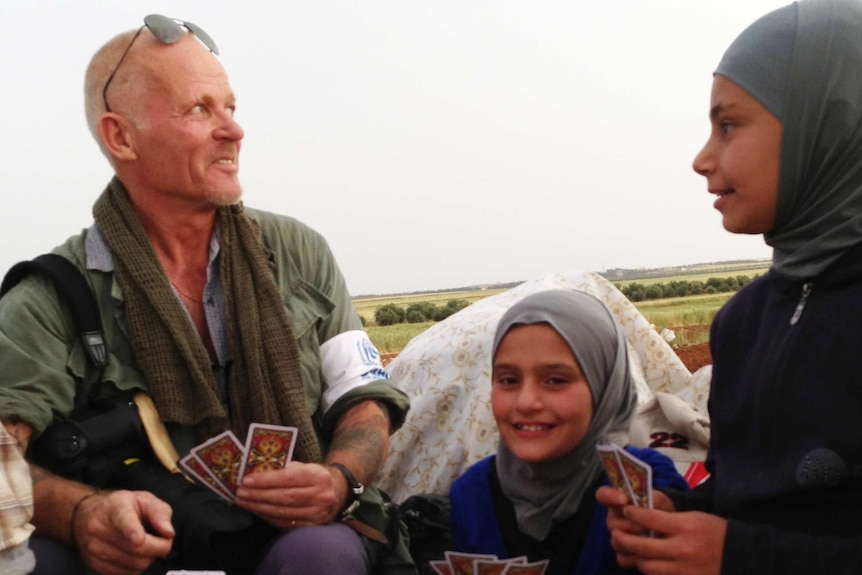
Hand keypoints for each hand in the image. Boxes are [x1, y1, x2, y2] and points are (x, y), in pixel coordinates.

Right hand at [73, 490, 173, 574]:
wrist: (86, 515)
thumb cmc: (121, 506)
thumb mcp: (144, 499)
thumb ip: (160, 514)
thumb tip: (168, 533)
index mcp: (115, 509)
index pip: (124, 521)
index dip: (133, 532)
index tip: (139, 539)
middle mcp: (100, 529)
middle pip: (138, 549)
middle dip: (159, 547)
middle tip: (162, 539)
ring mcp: (94, 549)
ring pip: (135, 565)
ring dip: (148, 558)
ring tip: (145, 544)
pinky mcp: (94, 565)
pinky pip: (126, 574)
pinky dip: (136, 567)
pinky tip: (133, 554)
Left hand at [235, 461, 340, 528]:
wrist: (338, 490)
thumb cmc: (314, 475)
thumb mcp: (304, 466)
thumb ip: (284, 468)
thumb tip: (254, 471)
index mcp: (318, 475)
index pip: (289, 478)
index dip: (266, 480)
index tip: (246, 480)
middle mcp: (321, 496)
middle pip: (284, 497)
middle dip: (258, 495)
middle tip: (239, 492)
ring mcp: (318, 513)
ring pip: (283, 512)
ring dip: (259, 507)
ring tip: (243, 501)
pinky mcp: (313, 526)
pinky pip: (286, 523)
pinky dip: (268, 516)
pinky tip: (256, 510)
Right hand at [597, 486, 675, 568]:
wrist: (670, 531)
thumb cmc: (661, 511)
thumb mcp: (659, 499)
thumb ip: (650, 499)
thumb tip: (643, 504)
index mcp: (617, 501)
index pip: (602, 494)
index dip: (609, 496)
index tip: (624, 500)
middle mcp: (613, 518)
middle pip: (610, 522)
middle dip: (630, 524)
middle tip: (647, 526)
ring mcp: (616, 537)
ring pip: (616, 541)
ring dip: (634, 541)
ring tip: (651, 539)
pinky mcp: (622, 554)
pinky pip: (622, 558)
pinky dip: (636, 557)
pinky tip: (649, 553)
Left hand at [609, 506, 726, 574]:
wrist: (742, 556)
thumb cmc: (716, 532)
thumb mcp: (694, 518)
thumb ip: (669, 520)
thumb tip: (641, 519)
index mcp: (686, 527)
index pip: (649, 519)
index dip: (633, 514)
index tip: (626, 511)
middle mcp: (683, 549)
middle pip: (643, 547)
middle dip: (624, 540)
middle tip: (615, 534)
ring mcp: (684, 569)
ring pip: (647, 567)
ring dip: (636, 558)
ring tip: (630, 551)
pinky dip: (650, 571)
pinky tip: (647, 563)